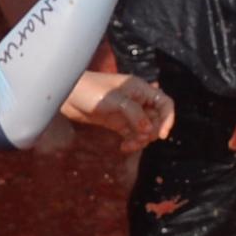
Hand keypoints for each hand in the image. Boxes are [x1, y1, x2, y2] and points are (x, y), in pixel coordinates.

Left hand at [60, 69, 174, 145]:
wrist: (67, 95)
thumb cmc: (90, 91)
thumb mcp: (115, 101)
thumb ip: (134, 114)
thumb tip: (148, 129)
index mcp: (141, 89)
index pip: (164, 103)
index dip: (168, 118)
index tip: (162, 134)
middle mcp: (137, 100)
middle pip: (157, 119)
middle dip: (151, 132)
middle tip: (138, 140)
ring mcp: (128, 112)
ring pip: (145, 129)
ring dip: (141, 139)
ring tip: (128, 145)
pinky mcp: (118, 122)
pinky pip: (132, 134)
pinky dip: (132, 142)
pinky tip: (123, 147)